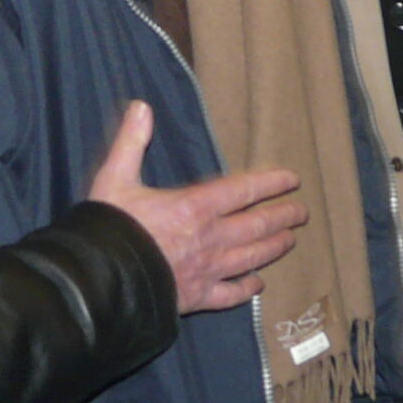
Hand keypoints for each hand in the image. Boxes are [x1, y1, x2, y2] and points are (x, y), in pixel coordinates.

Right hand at [85, 102, 306, 313]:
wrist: (101, 280)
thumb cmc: (110, 227)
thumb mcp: (115, 177)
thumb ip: (131, 141)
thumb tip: (141, 106)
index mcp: (195, 206)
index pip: (244, 190)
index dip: (271, 183)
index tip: (292, 179)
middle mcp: (210, 238)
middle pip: (257, 225)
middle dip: (282, 217)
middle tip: (301, 213)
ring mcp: (207, 270)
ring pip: (251, 257)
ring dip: (273, 248)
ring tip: (290, 241)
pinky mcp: (197, 297)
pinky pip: (230, 294)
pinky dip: (247, 289)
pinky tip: (258, 285)